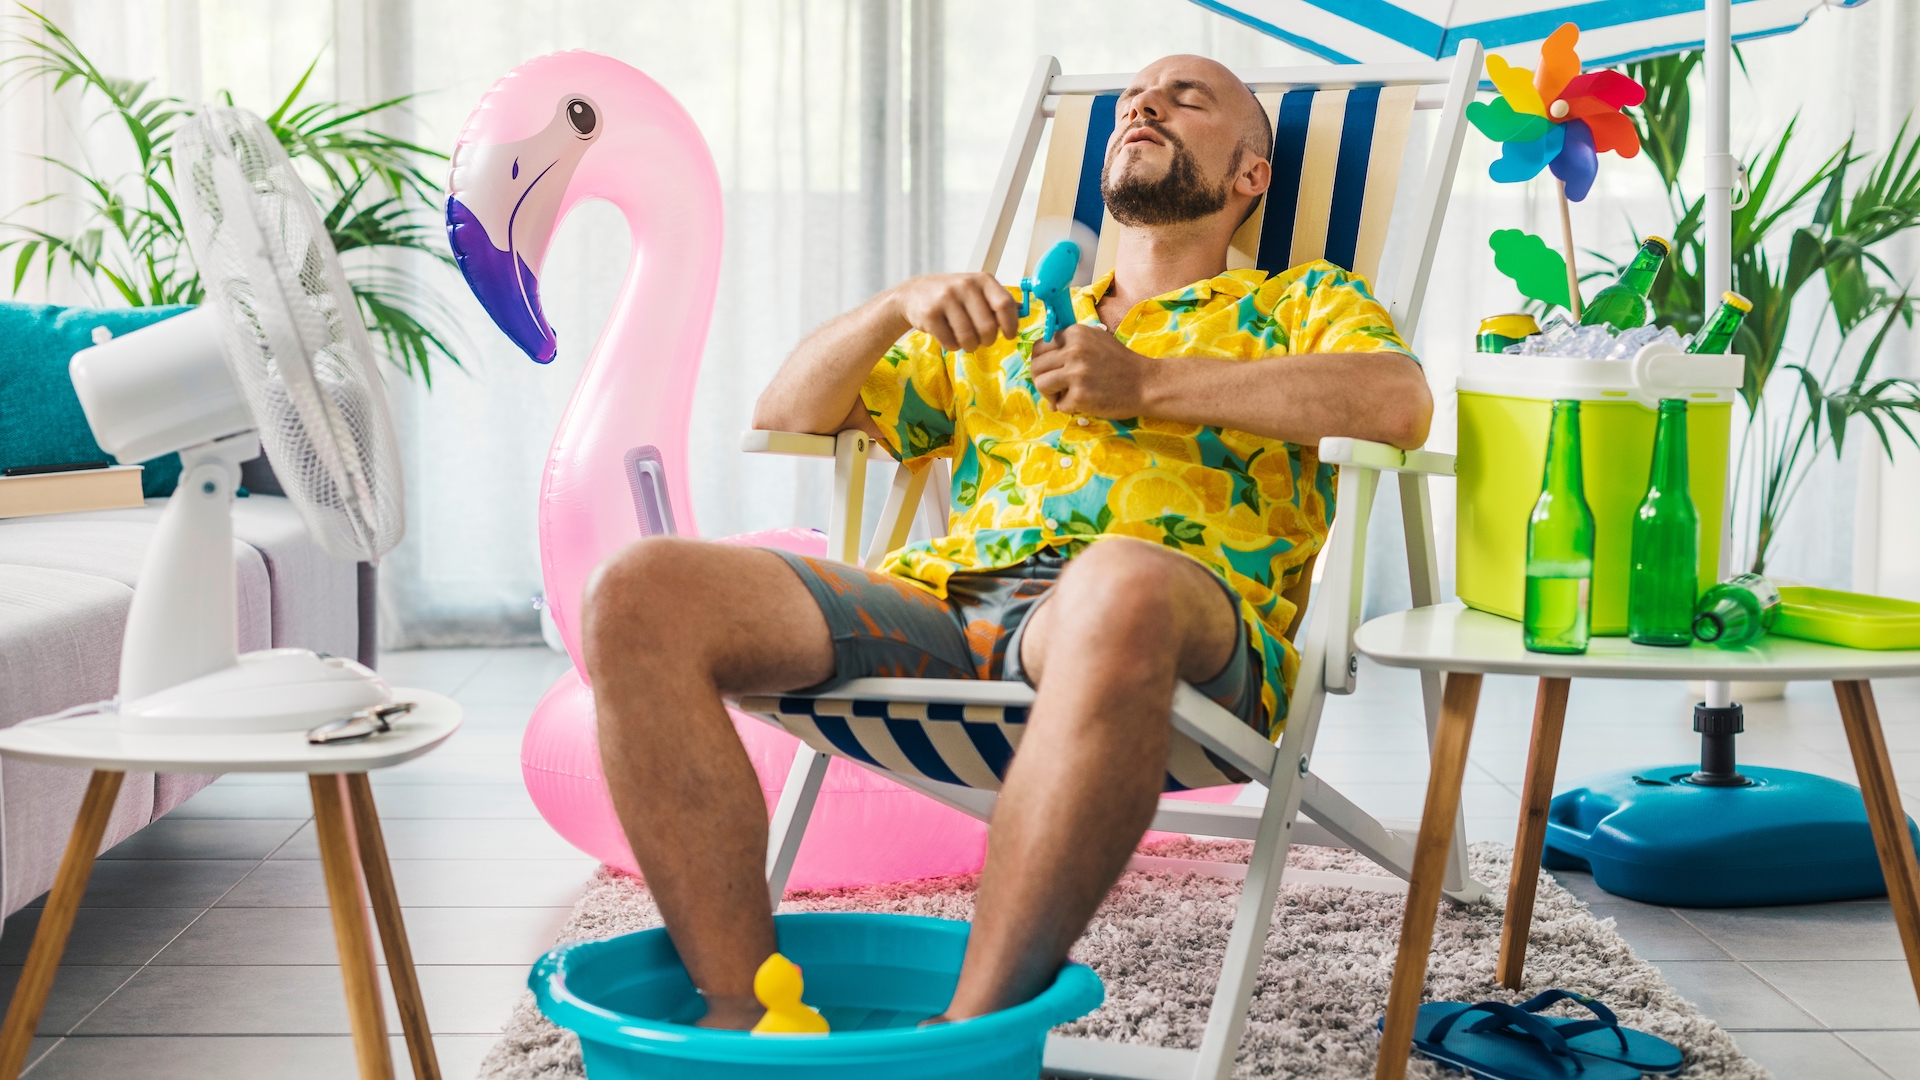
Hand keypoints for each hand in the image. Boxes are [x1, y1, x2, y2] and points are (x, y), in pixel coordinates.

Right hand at [889, 273, 1019, 351]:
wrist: (913, 294)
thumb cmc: (952, 295)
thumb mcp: (977, 290)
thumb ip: (998, 301)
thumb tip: (1023, 312)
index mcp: (982, 280)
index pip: (1005, 305)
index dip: (1011, 325)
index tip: (1009, 335)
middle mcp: (965, 286)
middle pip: (988, 328)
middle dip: (987, 340)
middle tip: (981, 339)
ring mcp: (946, 299)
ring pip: (969, 338)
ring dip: (969, 345)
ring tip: (964, 338)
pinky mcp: (930, 314)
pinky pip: (950, 343)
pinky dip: (952, 346)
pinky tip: (948, 336)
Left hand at [1030, 324, 1154, 417]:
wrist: (1146, 384)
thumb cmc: (1121, 363)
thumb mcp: (1096, 339)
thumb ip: (1071, 343)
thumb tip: (1043, 358)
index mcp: (1076, 333)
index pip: (1040, 346)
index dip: (1042, 362)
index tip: (1051, 371)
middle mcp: (1073, 350)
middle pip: (1036, 365)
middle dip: (1042, 379)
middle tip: (1054, 389)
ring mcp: (1076, 373)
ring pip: (1041, 383)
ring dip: (1049, 394)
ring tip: (1063, 397)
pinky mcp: (1079, 395)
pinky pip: (1058, 404)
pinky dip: (1067, 407)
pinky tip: (1082, 404)